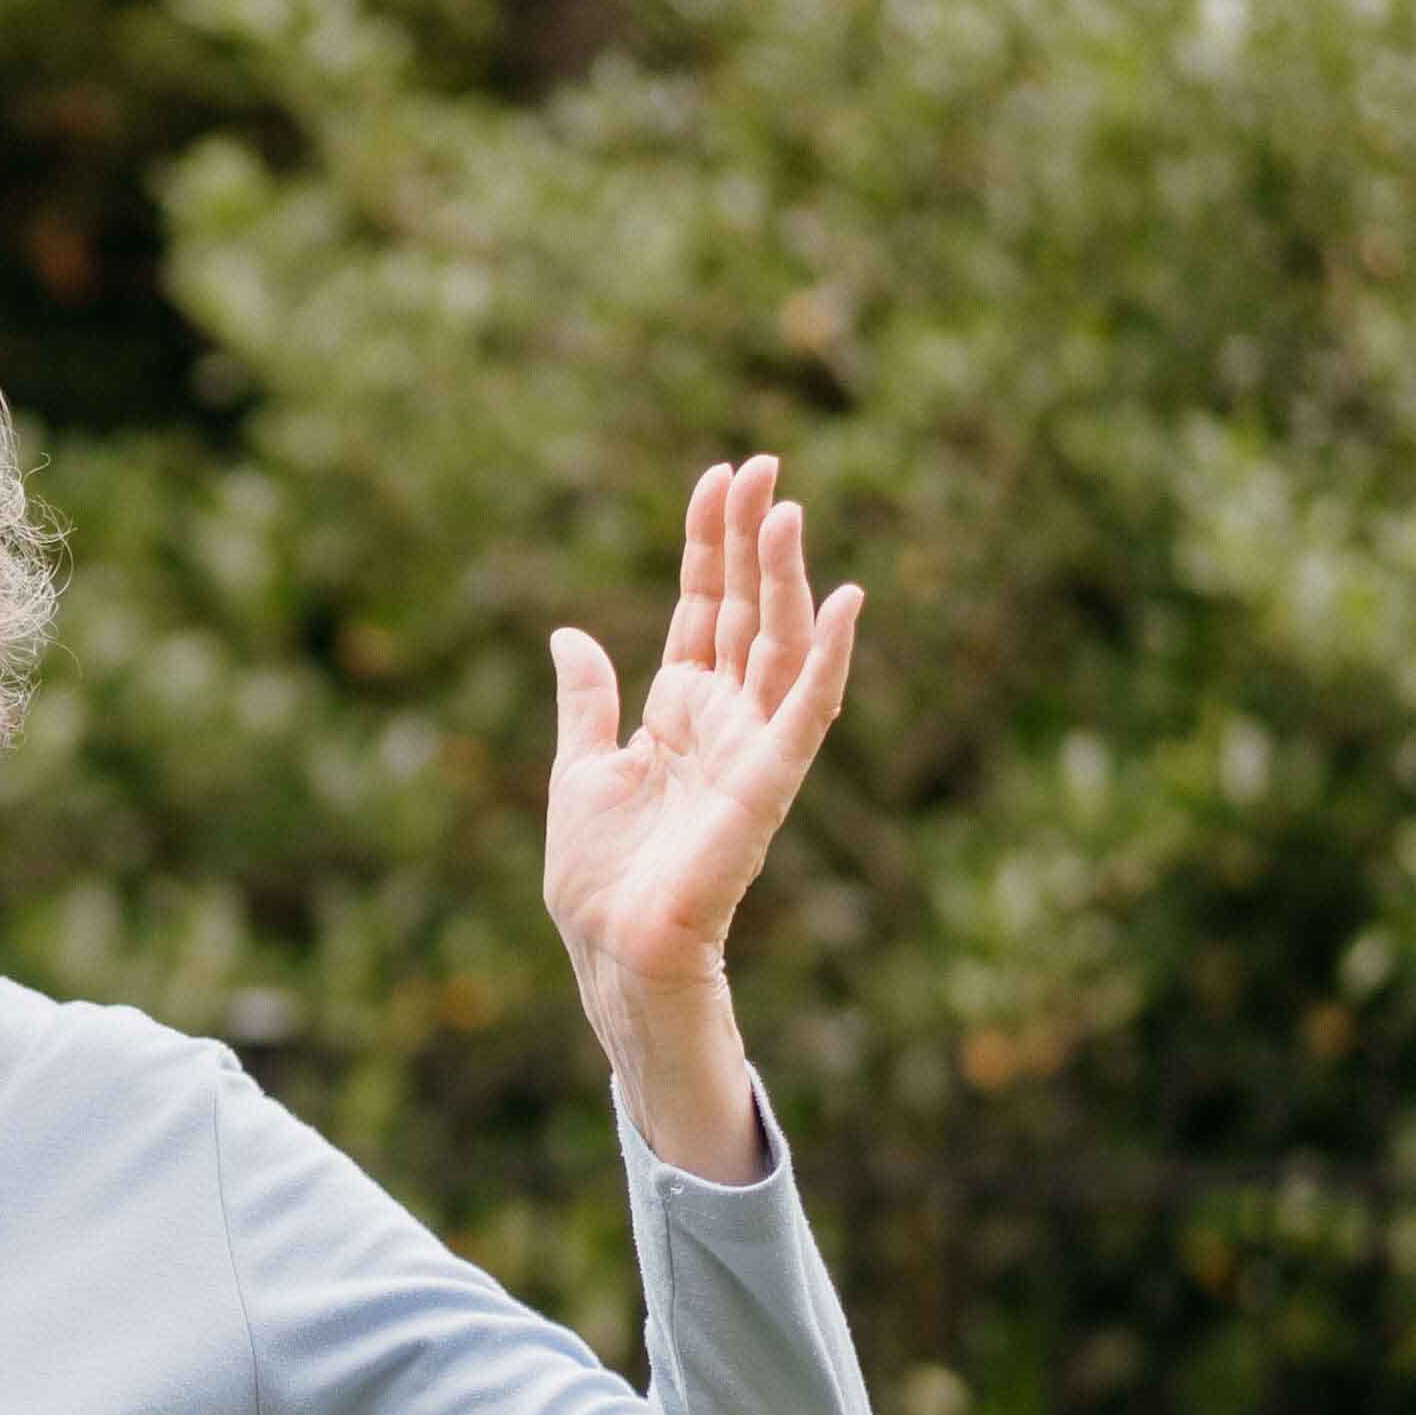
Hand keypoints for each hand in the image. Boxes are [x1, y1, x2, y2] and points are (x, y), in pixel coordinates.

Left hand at [543, 454, 861, 1179]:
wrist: (611, 950)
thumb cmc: (600, 878)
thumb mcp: (579, 769)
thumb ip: (588, 701)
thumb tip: (570, 634)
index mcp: (680, 710)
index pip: (703, 607)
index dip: (709, 544)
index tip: (717, 478)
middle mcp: (724, 718)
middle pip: (746, 608)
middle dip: (752, 538)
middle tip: (762, 464)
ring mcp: (751, 746)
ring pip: (780, 643)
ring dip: (787, 577)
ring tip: (787, 509)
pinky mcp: (770, 781)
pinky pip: (809, 709)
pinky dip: (830, 656)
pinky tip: (844, 599)